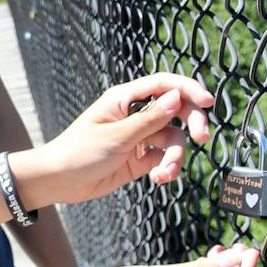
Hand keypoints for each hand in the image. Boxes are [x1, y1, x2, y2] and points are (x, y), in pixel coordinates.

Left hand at [35, 74, 213, 204]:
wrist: (59, 181)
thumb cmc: (78, 152)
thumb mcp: (116, 136)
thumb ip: (149, 119)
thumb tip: (177, 97)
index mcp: (124, 99)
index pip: (163, 84)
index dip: (188, 89)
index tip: (208, 102)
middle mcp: (135, 114)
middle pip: (176, 109)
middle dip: (192, 122)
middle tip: (202, 138)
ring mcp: (139, 136)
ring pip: (173, 139)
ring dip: (175, 157)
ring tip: (163, 174)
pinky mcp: (140, 158)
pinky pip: (165, 158)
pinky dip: (167, 168)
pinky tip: (157, 179)